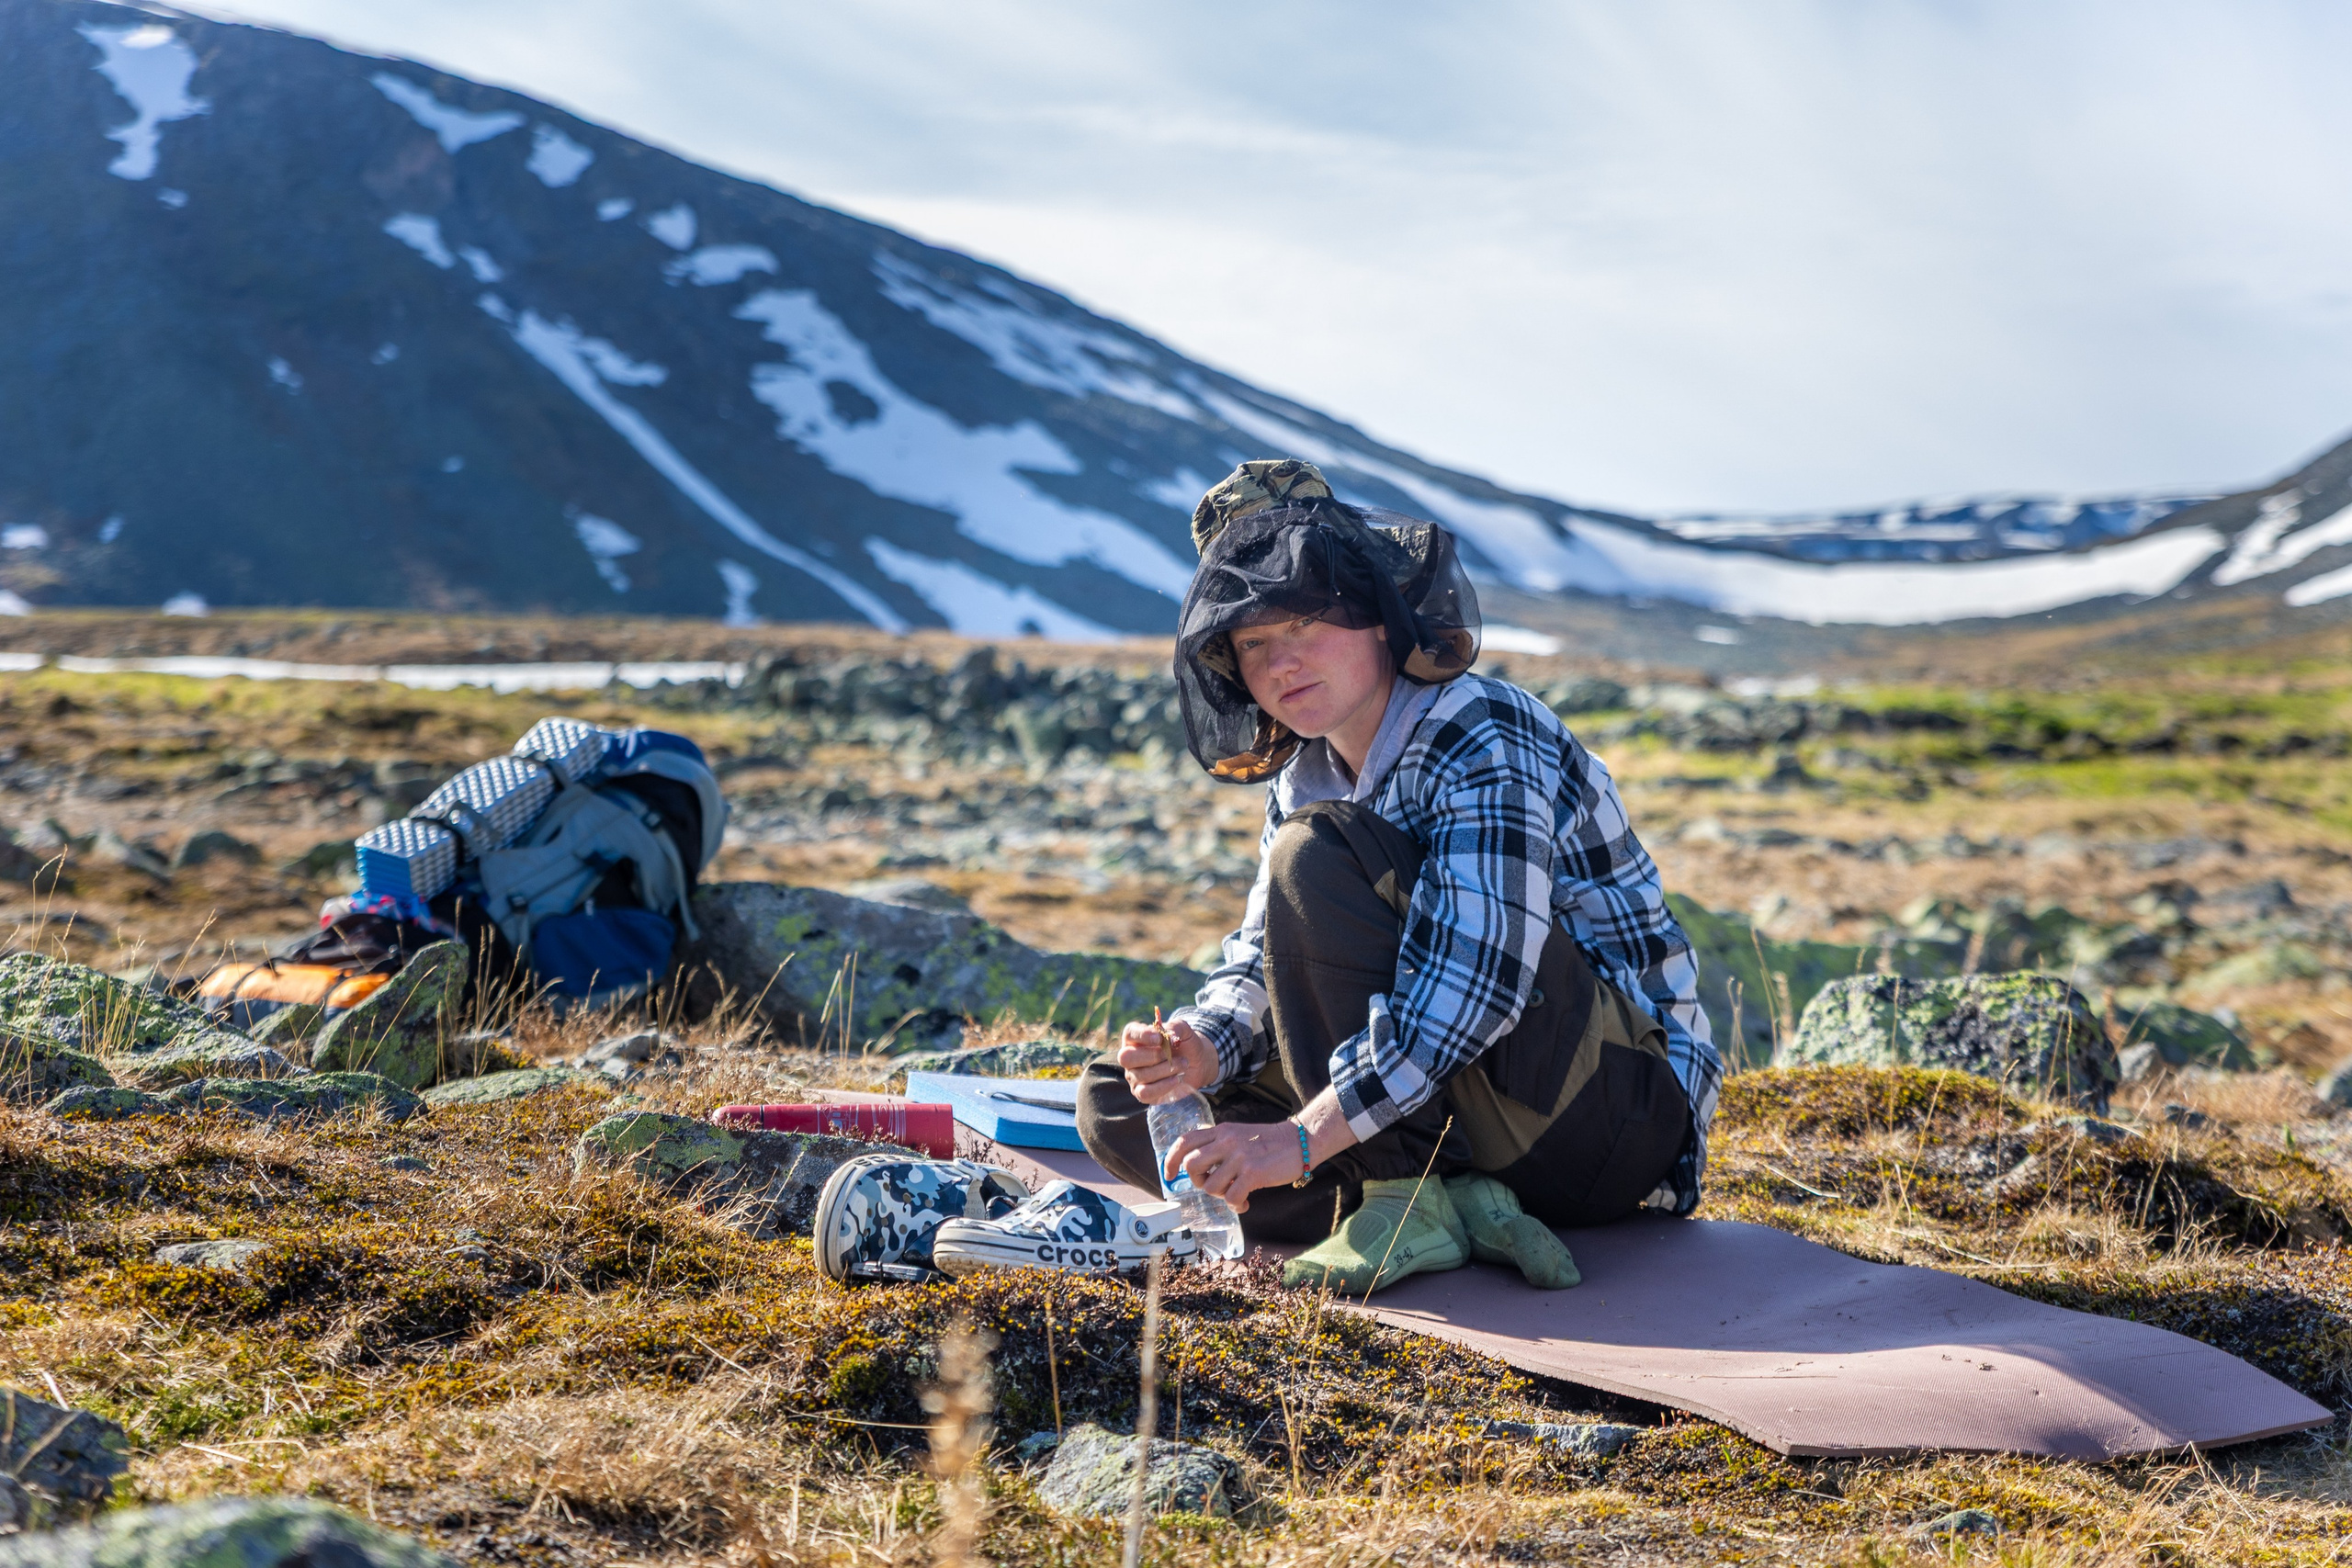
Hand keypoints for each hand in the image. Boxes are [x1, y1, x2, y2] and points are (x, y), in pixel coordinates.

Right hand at [1117, 1015, 1215, 1105]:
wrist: (1198, 1064)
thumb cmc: (1185, 1044)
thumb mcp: (1184, 1030)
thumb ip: (1176, 1027)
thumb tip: (1169, 1035)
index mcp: (1136, 1038)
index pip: (1130, 1033)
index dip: (1142, 1035)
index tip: (1159, 1038)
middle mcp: (1130, 1057)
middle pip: (1126, 1057)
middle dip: (1152, 1056)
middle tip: (1171, 1055)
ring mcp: (1134, 1076)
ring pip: (1141, 1075)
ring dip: (1165, 1070)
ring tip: (1183, 1065)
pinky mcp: (1142, 1093)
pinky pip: (1145, 1093)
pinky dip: (1162, 1086)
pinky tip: (1176, 1080)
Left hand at [1164, 1122, 1302, 1213]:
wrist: (1301, 1140)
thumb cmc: (1270, 1143)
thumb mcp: (1240, 1134)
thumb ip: (1220, 1145)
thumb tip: (1201, 1170)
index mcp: (1222, 1130)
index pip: (1185, 1141)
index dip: (1171, 1160)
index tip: (1170, 1175)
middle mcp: (1227, 1141)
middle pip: (1192, 1165)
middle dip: (1198, 1181)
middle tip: (1214, 1185)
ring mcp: (1240, 1156)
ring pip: (1210, 1186)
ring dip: (1220, 1195)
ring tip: (1235, 1192)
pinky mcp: (1253, 1173)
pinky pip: (1231, 1198)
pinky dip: (1235, 1204)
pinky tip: (1245, 1201)